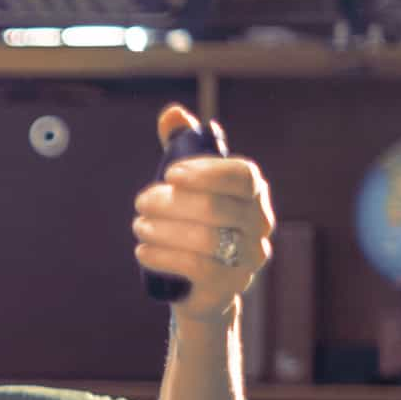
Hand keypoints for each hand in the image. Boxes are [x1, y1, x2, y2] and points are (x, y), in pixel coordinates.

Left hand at [132, 104, 276, 328]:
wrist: (200, 286)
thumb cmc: (194, 224)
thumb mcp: (188, 186)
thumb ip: (181, 147)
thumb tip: (172, 113)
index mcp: (254, 193)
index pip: (242, 176)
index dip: (206, 172)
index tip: (170, 174)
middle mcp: (260, 224)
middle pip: (217, 208)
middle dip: (171, 203)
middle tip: (141, 203)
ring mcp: (249, 258)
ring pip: (206, 240)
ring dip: (163, 230)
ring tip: (139, 226)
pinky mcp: (229, 286)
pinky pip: (197, 268)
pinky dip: (164, 256)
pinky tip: (142, 250)